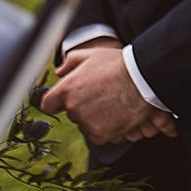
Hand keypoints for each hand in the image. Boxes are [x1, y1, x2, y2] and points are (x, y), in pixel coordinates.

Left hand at [37, 46, 176, 144]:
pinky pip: (97, 136)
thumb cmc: (118, 65)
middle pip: (72, 114)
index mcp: (66, 89)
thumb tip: (59, 72)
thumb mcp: (92, 55)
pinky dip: (106, 129)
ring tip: (112, 104)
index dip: (55, 103)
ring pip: (85, 125)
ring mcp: (86, 122)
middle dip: (83, 107)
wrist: (142, 79)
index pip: (48, 105)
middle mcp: (73, 107)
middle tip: (100, 96)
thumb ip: (70, 62)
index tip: (62, 103)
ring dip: (95, 118)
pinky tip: (116, 115)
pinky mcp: (100, 134)